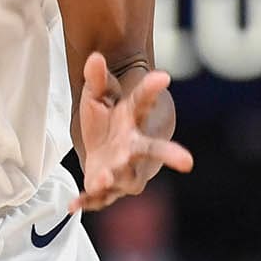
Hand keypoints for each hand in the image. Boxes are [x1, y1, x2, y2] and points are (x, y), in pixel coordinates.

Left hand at [69, 51, 193, 211]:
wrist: (104, 145)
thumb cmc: (106, 118)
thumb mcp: (97, 94)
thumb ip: (96, 78)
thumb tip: (94, 56)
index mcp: (133, 121)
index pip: (143, 102)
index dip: (151, 89)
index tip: (162, 75)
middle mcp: (134, 148)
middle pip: (154, 150)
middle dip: (169, 154)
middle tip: (187, 160)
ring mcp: (122, 169)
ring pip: (126, 178)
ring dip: (116, 179)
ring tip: (103, 178)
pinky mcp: (105, 186)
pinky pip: (98, 197)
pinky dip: (87, 200)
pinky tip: (73, 204)